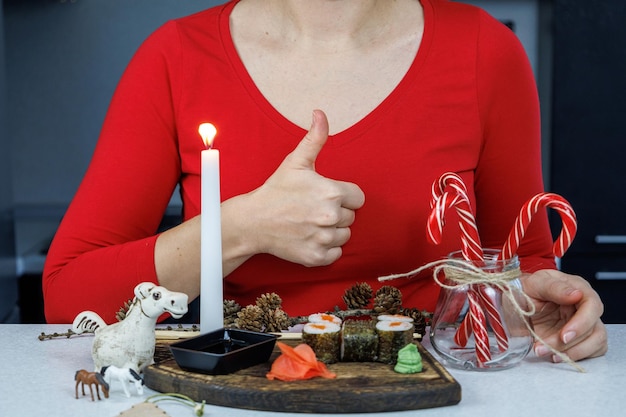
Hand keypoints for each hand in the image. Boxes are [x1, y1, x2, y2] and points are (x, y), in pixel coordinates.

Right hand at [237, 109, 364, 266]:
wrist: (252, 222)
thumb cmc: (276, 190)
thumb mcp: (295, 161)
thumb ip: (314, 138)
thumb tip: (320, 113)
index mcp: (332, 192)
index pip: (358, 198)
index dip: (343, 196)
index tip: (325, 196)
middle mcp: (331, 217)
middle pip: (351, 217)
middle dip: (336, 213)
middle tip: (312, 209)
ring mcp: (324, 239)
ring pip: (344, 236)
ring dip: (331, 231)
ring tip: (310, 223)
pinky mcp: (316, 257)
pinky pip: (336, 254)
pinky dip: (325, 249)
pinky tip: (309, 237)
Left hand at [522, 269, 607, 361]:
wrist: (512, 305)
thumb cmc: (523, 290)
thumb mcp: (533, 285)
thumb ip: (554, 287)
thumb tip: (577, 295)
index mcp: (576, 288)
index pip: (592, 305)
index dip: (582, 323)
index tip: (564, 336)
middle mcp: (584, 306)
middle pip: (594, 328)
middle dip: (571, 342)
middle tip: (545, 347)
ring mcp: (584, 323)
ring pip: (595, 343)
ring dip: (571, 352)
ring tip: (544, 351)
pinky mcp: (581, 339)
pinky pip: (589, 352)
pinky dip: (573, 356)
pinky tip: (553, 356)